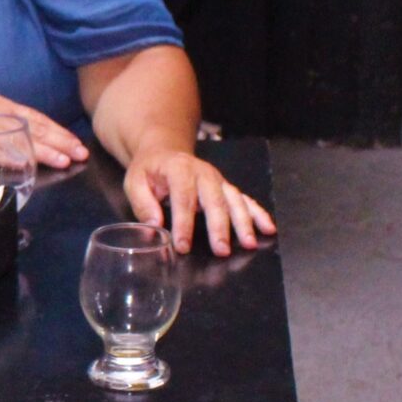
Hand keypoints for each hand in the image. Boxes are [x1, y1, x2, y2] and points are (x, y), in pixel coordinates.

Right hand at [0, 91, 86, 169]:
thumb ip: (4, 126)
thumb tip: (29, 145)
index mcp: (2, 105)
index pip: (37, 118)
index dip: (58, 131)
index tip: (76, 144)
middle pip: (34, 127)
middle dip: (59, 141)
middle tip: (80, 154)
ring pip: (19, 137)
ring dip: (42, 150)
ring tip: (63, 161)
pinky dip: (9, 156)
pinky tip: (26, 164)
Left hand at [123, 147, 273, 255]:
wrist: (164, 151)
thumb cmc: (149, 170)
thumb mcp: (134, 182)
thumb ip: (142, 203)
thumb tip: (154, 226)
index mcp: (179, 170)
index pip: (183, 198)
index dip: (184, 223)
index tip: (182, 246)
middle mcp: (203, 173)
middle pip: (214, 200)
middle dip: (219, 227)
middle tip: (221, 251)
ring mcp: (218, 180)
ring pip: (234, 200)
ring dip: (243, 222)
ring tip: (249, 243)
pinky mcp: (226, 187)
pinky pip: (245, 199)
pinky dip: (258, 213)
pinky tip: (267, 229)